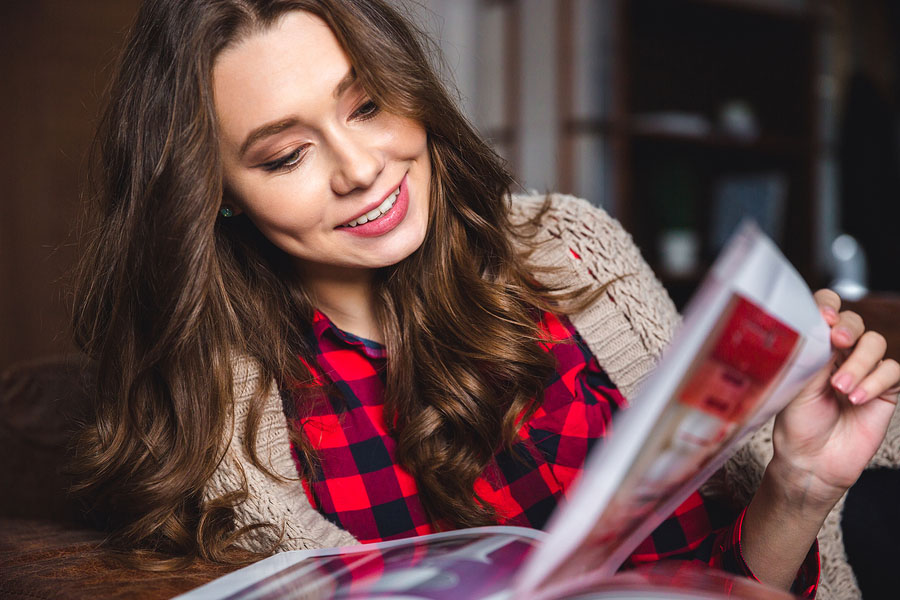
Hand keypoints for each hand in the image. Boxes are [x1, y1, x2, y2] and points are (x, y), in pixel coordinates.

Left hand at [769, 289, 899, 507]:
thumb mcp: (797, 383)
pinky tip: (858, 399)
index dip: (828, 305)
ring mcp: (864, 371)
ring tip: (841, 389)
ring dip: (859, 363)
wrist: (812, 461)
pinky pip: (892, 371)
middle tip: (839, 341)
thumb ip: (814, 353)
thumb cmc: (797, 424)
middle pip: (855, 321)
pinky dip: (876, 380)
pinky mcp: (886, 391)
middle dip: (849, 327)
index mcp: (814, 346)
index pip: (825, 311)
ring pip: (876, 343)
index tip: (825, 317)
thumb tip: (826, 325)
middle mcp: (840, 354)